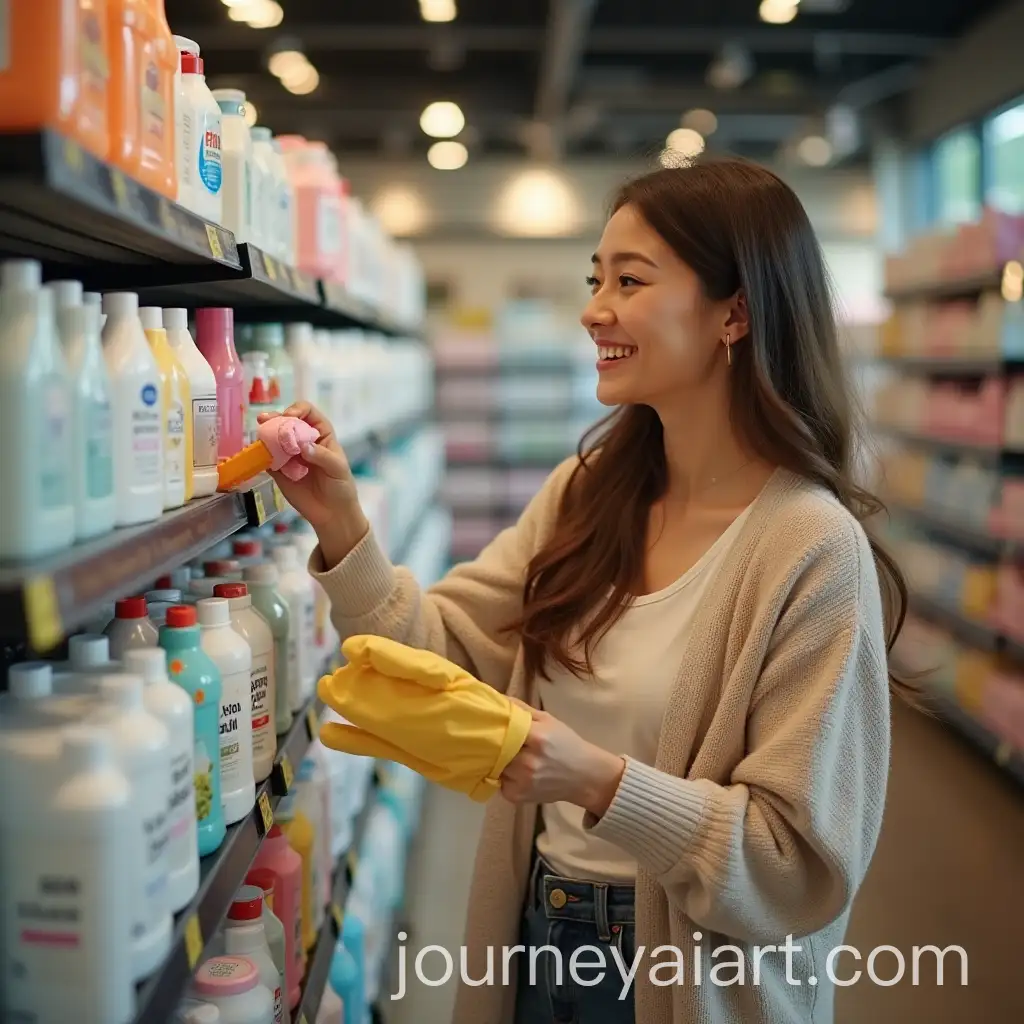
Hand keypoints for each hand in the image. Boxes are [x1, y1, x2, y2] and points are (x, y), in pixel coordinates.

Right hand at [257, 402, 367, 565]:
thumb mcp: (338, 468)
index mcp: (320, 433)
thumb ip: (322, 456)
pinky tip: (256, 454)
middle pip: (285, 422)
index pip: (307, 412)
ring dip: (264, 434)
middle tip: (264, 420)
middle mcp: (302, 440)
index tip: (290, 416)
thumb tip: (303, 447)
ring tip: (258, 436)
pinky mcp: (278, 470)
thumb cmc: (341, 486)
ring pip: (273, 438)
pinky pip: (266, 459)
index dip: (297, 410)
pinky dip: (260, 455)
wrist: (332, 513)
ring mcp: (288, 454)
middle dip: (275, 418)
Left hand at [500, 703, 624, 816]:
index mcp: (537, 737)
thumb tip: (496, 698)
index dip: (495, 726)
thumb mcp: (548, 720)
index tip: (491, 724)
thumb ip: (521, 708)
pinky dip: (503, 777)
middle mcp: (528, 761)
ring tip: (508, 756)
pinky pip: (499, 783)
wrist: (584, 776)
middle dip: (495, 745)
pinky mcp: (517, 796)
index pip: (503, 729)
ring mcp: (522, 781)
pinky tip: (515, 773)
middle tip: (495, 741)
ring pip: (495, 766)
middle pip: (496, 749)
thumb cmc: (566, 743)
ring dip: (498, 761)